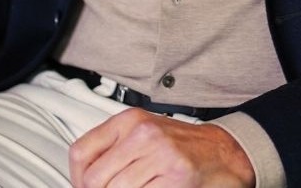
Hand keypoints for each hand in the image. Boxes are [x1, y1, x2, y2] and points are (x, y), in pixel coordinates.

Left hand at [69, 109, 254, 186]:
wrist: (223, 153)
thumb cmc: (180, 147)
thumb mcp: (142, 136)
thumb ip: (112, 150)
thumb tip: (81, 179)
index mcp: (131, 120)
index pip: (80, 152)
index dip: (77, 178)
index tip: (86, 185)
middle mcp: (144, 133)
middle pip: (93, 180)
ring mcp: (160, 154)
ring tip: (141, 185)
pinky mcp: (175, 176)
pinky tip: (156, 187)